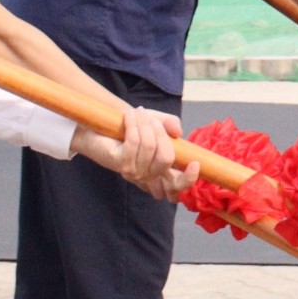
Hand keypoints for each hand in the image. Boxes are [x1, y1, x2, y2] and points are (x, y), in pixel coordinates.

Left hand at [76, 107, 193, 198]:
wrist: (102, 127)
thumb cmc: (133, 127)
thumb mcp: (157, 121)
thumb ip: (171, 123)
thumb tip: (177, 132)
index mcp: (163, 171)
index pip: (179, 185)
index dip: (189, 178)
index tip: (195, 164)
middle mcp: (150, 177)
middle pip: (166, 159)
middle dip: (161, 133)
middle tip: (151, 119)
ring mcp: (135, 174)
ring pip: (149, 147)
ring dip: (144, 124)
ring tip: (138, 113)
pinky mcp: (120, 164)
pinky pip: (133, 143)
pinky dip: (133, 126)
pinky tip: (129, 116)